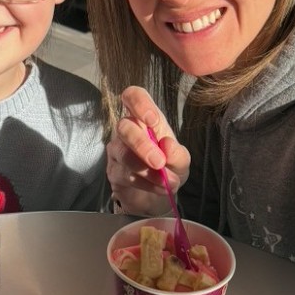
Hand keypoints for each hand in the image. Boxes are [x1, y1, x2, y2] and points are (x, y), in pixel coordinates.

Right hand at [106, 86, 189, 217]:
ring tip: (166, 181)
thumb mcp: (181, 161)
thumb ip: (178, 153)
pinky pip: (125, 175)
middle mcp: (127, 130)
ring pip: (123, 153)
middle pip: (124, 126)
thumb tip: (166, 144)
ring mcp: (117, 150)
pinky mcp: (113, 172)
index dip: (139, 103)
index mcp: (145, 119)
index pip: (133, 96)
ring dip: (146, 170)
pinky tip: (160, 188)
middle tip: (159, 162)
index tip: (153, 121)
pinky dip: (146, 183)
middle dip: (142, 145)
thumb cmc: (168, 169)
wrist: (156, 197)